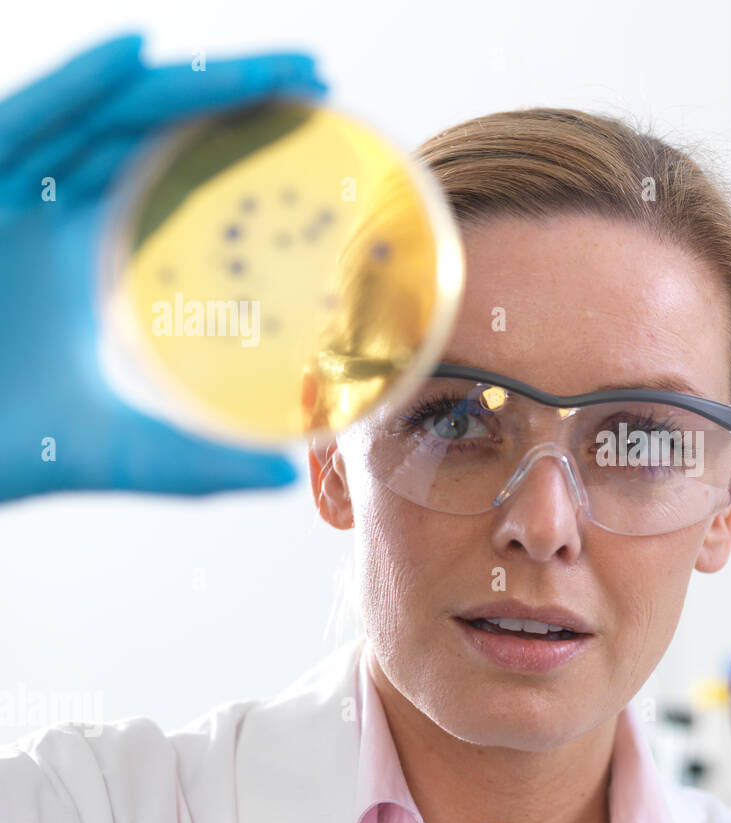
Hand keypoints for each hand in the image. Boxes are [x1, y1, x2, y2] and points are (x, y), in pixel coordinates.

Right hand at [0, 34, 327, 502]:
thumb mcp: (112, 448)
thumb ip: (191, 462)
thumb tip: (284, 480)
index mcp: (89, 264)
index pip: (175, 189)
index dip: (239, 157)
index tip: (317, 146)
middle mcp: (50, 216)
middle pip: (150, 134)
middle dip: (231, 99)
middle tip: (316, 79)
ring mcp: (5, 196)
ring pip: (102, 116)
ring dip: (184, 84)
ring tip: (272, 69)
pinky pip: (21, 125)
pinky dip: (74, 86)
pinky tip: (136, 52)